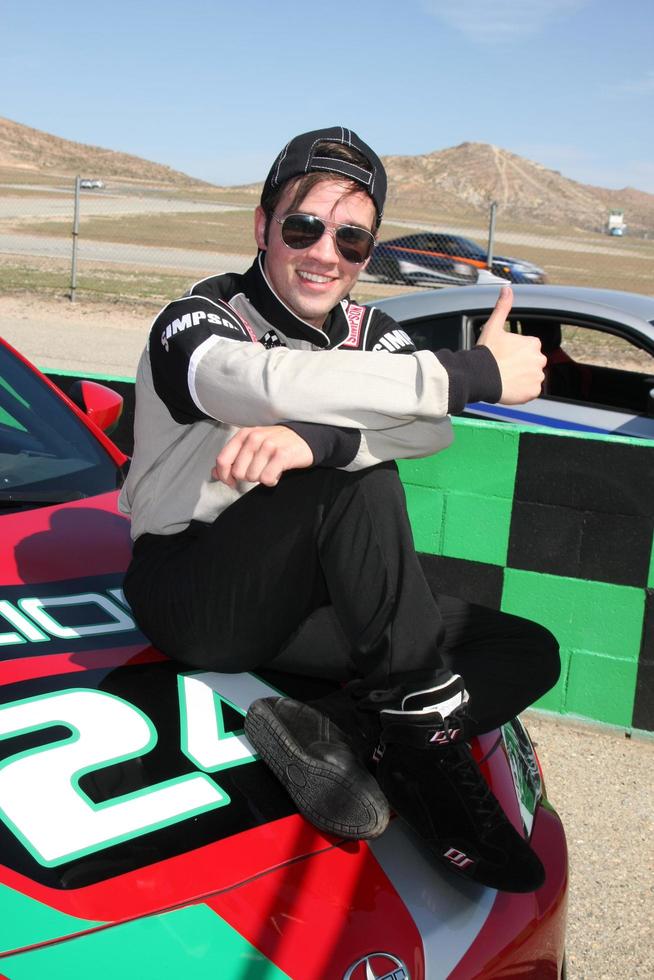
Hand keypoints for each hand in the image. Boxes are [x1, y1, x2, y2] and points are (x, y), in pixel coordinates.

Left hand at [212, 425, 313, 487]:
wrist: (303, 438)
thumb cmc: (275, 444)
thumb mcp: (251, 446)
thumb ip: (232, 458)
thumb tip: (215, 473)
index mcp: (244, 435)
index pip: (222, 460)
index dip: (224, 476)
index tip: (231, 482)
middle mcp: (254, 438)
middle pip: (238, 472)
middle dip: (247, 477)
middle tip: (259, 470)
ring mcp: (268, 446)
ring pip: (252, 477)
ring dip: (261, 478)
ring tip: (270, 469)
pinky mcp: (281, 455)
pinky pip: (267, 479)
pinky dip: (272, 480)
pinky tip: (276, 473)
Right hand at [476, 286, 545, 404]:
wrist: (480, 376)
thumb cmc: (487, 352)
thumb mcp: (493, 326)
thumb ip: (503, 307)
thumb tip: (507, 288)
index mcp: (533, 343)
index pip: (529, 348)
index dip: (516, 352)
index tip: (505, 356)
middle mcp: (539, 359)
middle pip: (532, 363)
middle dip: (522, 366)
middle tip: (504, 368)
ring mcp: (537, 377)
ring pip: (532, 377)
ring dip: (522, 379)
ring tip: (506, 378)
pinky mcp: (533, 392)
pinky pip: (531, 391)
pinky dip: (522, 391)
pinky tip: (510, 388)